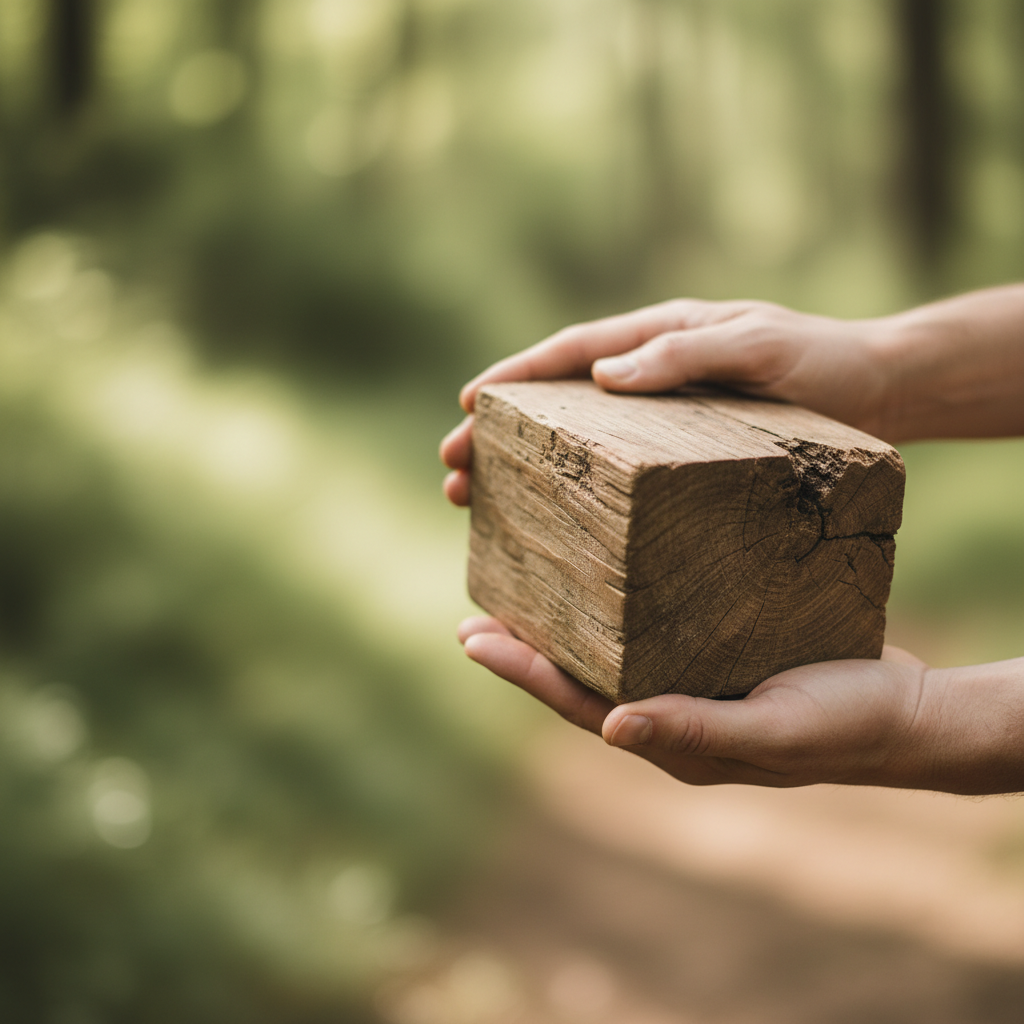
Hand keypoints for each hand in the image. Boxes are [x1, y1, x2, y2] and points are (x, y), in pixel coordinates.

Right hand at [440, 298, 896, 506]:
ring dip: (524, 464)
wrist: (880, 391)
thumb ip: (688, 354)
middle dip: (499, 433)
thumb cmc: (823, 364)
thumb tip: (604, 376)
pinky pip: (613, 462)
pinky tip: (553, 516)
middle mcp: (652, 371)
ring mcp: (663, 411)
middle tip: (453, 469)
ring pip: (576, 435)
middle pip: (557, 399)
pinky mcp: (681, 448)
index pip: (571, 354)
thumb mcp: (760, 348)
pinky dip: (572, 483)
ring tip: (479, 499)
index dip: (515, 378)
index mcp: (660, 337)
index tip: (467, 407)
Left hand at [458, 616, 1023, 794]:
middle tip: (475, 618)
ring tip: (523, 593)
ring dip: (563, 628)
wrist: (906, 711)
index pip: (580, 703)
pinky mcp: (716, 654)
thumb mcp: (773, 729)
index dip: (525, 673)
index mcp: (674, 737)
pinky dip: (613, 611)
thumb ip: (695, 728)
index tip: (474, 639)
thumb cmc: (845, 723)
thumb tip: (612, 728)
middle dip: (526, 652)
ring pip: (609, 656)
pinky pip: (648, 634)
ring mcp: (691, 684)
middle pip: (581, 681)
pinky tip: (603, 582)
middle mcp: (671, 712)